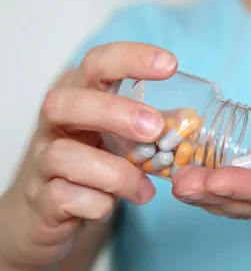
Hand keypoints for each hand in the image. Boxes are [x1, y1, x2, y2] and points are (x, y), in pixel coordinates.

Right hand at [0, 42, 176, 270]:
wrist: (49, 212)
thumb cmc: (93, 163)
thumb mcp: (122, 137)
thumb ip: (153, 125)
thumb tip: (190, 120)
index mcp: (80, 97)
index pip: (96, 63)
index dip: (131, 59)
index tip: (169, 65)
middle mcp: (55, 124)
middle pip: (64, 101)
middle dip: (114, 111)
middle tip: (154, 128)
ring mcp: (41, 162)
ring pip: (63, 155)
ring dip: (114, 172)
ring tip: (144, 187)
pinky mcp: (40, 200)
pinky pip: (63, 197)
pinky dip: (96, 203)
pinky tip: (113, 206)